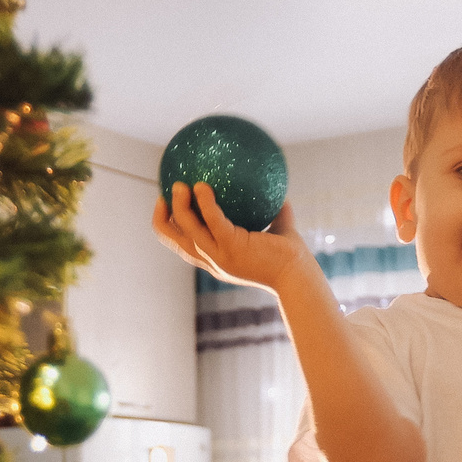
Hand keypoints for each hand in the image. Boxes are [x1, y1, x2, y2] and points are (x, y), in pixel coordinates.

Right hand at [151, 182, 310, 292]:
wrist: (299, 277)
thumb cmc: (291, 258)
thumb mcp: (278, 233)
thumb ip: (274, 214)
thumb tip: (278, 190)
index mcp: (217, 260)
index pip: (183, 246)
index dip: (168, 226)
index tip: (167, 204)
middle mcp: (213, 261)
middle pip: (174, 240)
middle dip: (163, 216)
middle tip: (165, 193)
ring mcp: (220, 256)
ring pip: (187, 230)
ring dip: (179, 206)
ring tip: (180, 184)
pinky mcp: (232, 247)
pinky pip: (212, 220)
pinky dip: (204, 202)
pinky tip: (203, 186)